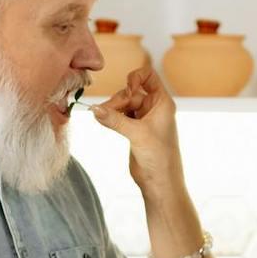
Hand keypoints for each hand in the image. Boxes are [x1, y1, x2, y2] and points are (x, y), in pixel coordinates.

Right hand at [90, 67, 183, 191]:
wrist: (160, 181)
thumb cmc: (159, 156)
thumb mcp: (137, 134)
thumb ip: (115, 119)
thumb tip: (94, 109)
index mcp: (162, 102)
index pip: (149, 76)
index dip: (136, 78)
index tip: (127, 90)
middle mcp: (153, 108)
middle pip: (130, 92)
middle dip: (118, 100)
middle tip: (106, 112)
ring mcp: (143, 118)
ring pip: (123, 104)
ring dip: (112, 109)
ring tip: (102, 118)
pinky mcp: (134, 129)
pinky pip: (119, 116)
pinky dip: (111, 117)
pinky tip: (103, 121)